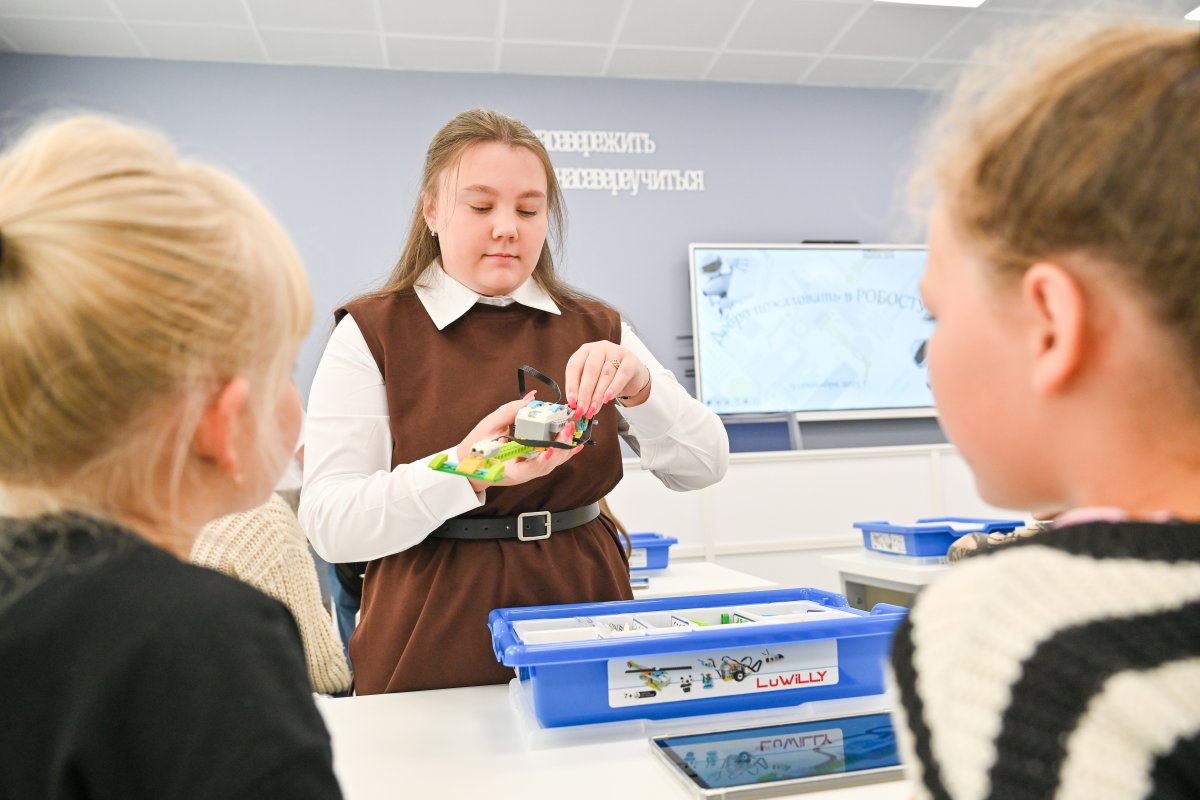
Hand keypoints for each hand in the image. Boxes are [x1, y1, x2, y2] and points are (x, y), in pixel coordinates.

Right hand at [455, 390, 582, 492]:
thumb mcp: (488, 427)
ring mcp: (531, 470)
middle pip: (549, 464)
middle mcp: (525, 473)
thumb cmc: (476, 448)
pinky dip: (564, 448)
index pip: (531, 470)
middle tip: (568, 426)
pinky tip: (576, 440)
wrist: (471, 465)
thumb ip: (509, 412)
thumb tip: (531, 398)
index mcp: (511, 470)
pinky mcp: (534, 463)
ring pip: (554, 461)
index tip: (551, 449)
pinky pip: (553, 457)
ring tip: (574, 427)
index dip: (544, 460)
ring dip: (566, 444)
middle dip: (561, 445)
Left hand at [564, 341, 651, 419]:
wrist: (632, 372)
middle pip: (590, 370)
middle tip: (582, 408)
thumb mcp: (592, 379)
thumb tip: (575, 405)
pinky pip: (621, 375)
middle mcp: (599, 348)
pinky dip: (614, 388)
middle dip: (584, 392)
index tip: (571, 402)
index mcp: (585, 350)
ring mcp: (616, 352)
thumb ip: (583, 389)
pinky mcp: (630, 361)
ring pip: (605, 374)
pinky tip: (607, 398)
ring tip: (593, 409)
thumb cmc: (607, 376)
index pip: (574, 367)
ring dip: (598, 394)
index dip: (571, 385)